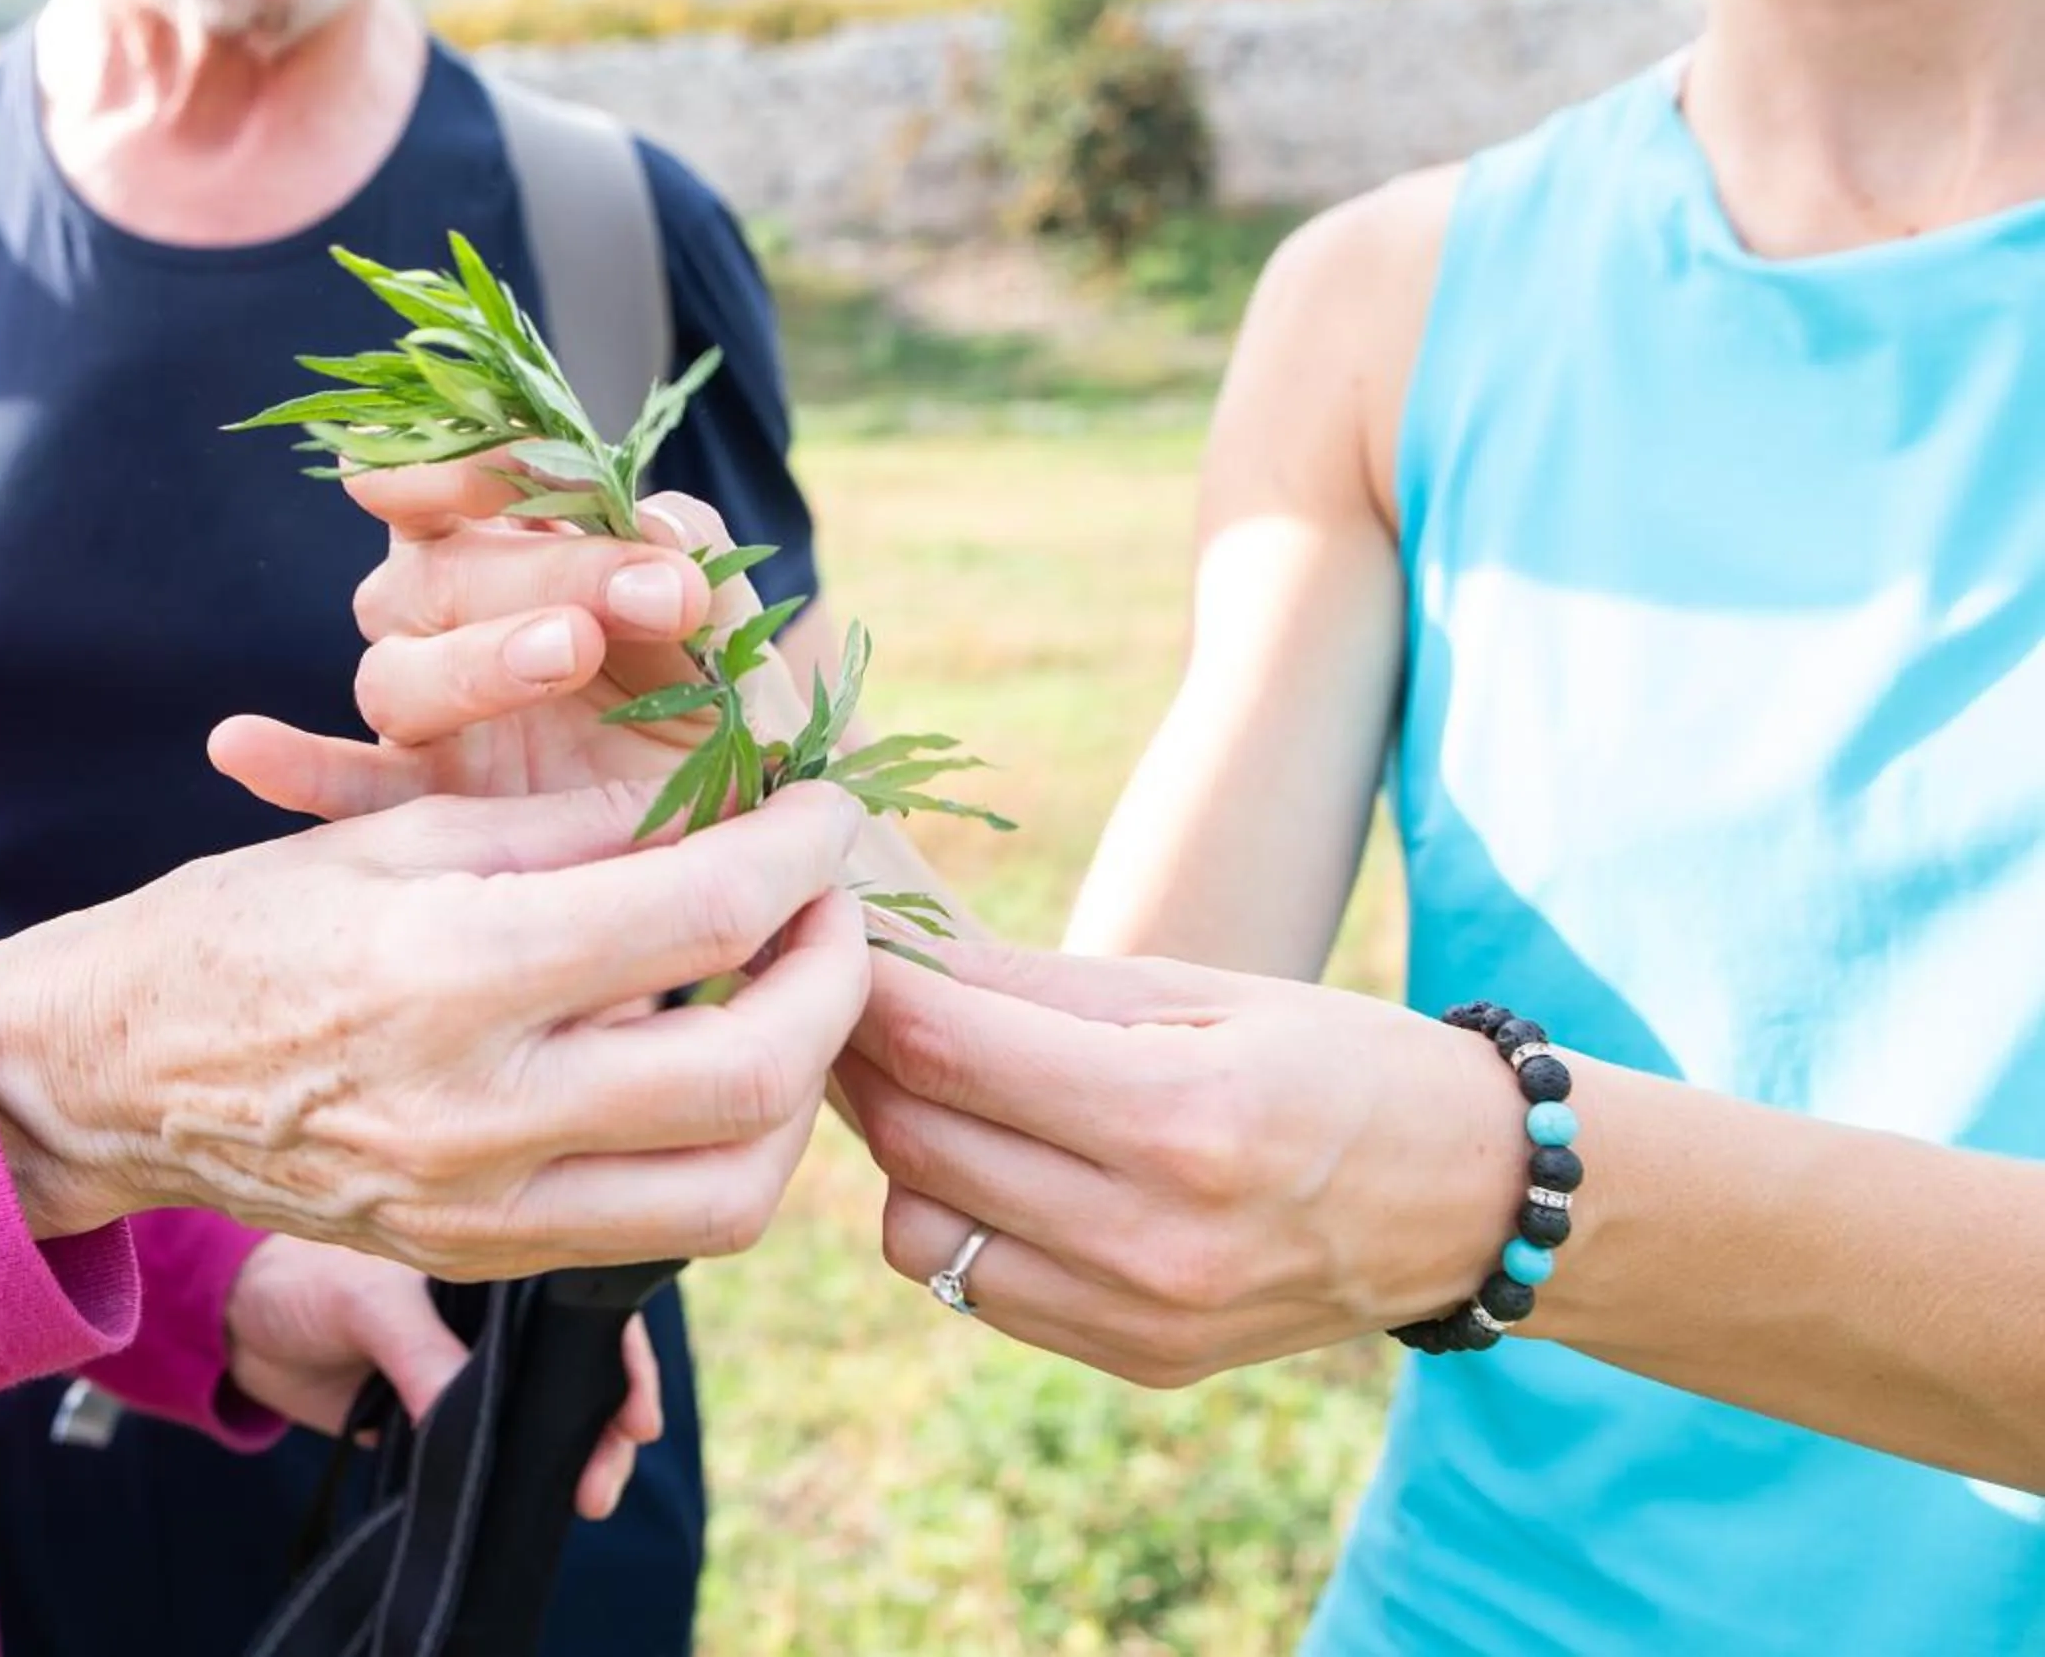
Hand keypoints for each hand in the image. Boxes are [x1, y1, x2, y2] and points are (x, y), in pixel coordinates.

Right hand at [0, 778, 868, 1279]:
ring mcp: (482, 1210)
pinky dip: (718, 1151)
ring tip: (787, 996)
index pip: (702, 917)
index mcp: (451, 972)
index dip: (799, 854)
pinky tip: (706, 1065)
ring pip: (732, 1192)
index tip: (824, 811)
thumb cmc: (239, 929)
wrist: (107, 1079)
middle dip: (833, 979)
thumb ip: (569, 832)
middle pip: (750, 1075)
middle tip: (830, 906)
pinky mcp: (482, 1261)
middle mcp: (477, 1110)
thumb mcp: (396, 837)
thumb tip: (716, 815)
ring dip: (798, 1090)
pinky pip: (653, 1231)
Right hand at [212, 461, 802, 822]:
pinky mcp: (420, 814)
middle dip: (540, 570)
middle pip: (435, 579)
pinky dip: (289, 763)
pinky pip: (341, 788)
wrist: (740, 862)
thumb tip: (661, 529)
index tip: (524, 463)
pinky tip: (242, 747)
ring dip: (475, 657)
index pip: (468, 486)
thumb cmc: (729, 728)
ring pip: (395, 672)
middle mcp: (457, 629)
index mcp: (523, 557)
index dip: (478, 464)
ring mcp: (433, 726)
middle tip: (651, 590)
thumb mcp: (735, 640)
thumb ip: (698, 568)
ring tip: (569, 651)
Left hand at [224, 1237, 663, 1519]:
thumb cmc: (306, 1277)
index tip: (637, 1415)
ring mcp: (474, 1366)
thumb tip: (465, 1419)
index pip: (584, 1304)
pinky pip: (493, 1446)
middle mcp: (499, 1314)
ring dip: (571, 1454)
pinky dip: (518, 1471)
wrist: (240, 1320)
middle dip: (605, 1425)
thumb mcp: (368, 1302)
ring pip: (544, 1413)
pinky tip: (536, 1498)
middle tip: (603, 1480)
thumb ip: (419, 1352)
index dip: (622, 1356)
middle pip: (578, 1369)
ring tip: (587, 1499)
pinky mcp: (441, 1414)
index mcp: (499, 1263)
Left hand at [836, 945, 1529, 1386]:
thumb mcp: (1204, 991)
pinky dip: (958, 1220)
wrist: (1473, 1201)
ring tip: (931, 1087)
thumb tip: (893, 957)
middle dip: (862, 1061)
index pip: (948, 1051)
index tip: (832, 942)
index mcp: (1179, 1118)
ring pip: (919, 1234)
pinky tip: (990, 1160)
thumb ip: (1037, 989)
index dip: (868, 991)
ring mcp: (1142, 1317)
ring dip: (900, 1153)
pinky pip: (978, 1290)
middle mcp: (1153, 1237)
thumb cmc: (1337, 1061)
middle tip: (849, 1001)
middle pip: (916, 1142)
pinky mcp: (1139, 1362)